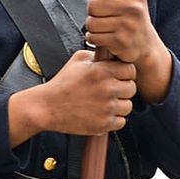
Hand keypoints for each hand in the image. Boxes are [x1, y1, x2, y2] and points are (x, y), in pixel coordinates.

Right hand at [10, 49, 135, 141]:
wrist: (47, 107)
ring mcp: (106, 108)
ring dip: (120, 105)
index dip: (125, 73)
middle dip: (123, 88)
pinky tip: (103, 113)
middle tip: (112, 90)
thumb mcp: (77, 60)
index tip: (119, 76)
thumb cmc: (61, 84)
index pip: (130, 70)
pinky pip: (121, 122)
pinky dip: (114, 119)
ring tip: (107, 103)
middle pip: (132, 88)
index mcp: (102, 71)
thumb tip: (109, 54)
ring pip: (128, 106)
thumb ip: (96, 55)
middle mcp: (107, 89)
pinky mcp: (103, 124)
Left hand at [82, 0, 172, 101]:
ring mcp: (128, 26)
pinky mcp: (121, 42)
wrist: (146, 46)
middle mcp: (134, 8)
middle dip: (93, 11)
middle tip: (103, 16)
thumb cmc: (131, 18)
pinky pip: (93, 37)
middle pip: (93, 4)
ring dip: (92, 27)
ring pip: (91, 22)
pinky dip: (94, 38)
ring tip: (104, 27)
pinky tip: (104, 38)